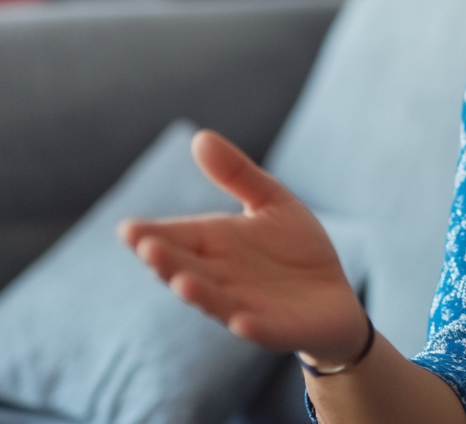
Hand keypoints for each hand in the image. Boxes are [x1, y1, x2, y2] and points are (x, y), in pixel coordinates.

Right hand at [118, 129, 367, 366]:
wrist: (336, 295)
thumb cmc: (296, 248)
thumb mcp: (272, 202)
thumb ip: (238, 175)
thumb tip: (200, 137)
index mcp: (214, 244)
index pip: (176, 237)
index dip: (152, 235)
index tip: (128, 229)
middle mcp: (220, 277)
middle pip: (186, 269)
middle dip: (167, 261)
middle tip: (147, 247)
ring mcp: (245, 305)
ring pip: (215, 301)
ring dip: (198, 294)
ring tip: (182, 283)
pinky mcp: (276, 327)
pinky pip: (260, 328)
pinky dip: (249, 325)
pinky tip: (241, 321)